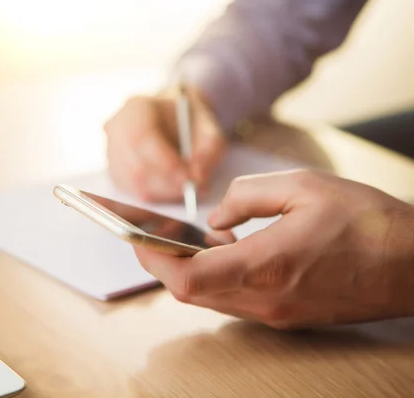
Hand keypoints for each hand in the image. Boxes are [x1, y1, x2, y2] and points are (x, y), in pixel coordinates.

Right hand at [104, 89, 226, 201]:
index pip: (141, 138)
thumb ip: (209, 149)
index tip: (190, 179)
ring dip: (164, 193)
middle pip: (135, 166)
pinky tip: (173, 189)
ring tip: (187, 189)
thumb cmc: (190, 120)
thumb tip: (199, 178)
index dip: (165, 163)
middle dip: (168, 184)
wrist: (173, 118)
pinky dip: (156, 195)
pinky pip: (131, 191)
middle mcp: (116, 129)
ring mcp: (111, 151)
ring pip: (133, 183)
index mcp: (136, 107)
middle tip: (193, 190)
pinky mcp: (114, 172)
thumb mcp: (209, 126)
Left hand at [134, 170, 413, 328]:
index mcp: (265, 267)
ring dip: (192, 271)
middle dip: (165, 264)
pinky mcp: (287, 316)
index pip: (186, 279)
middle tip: (158, 235)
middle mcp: (265, 301)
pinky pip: (235, 301)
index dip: (153, 260)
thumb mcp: (303, 186)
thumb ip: (245, 198)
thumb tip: (214, 219)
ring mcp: (276, 314)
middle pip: (191, 294)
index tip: (136, 238)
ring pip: (211, 299)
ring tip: (196, 238)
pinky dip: (219, 278)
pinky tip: (229, 250)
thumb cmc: (367, 222)